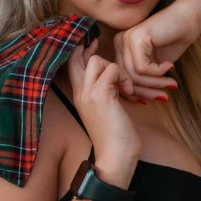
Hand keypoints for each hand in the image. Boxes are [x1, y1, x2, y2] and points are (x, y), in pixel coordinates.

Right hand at [67, 37, 141, 160]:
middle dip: (89, 48)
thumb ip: (103, 93)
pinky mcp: (101, 95)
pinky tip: (129, 92)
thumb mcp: (105, 111)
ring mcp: (88, 93)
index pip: (71, 65)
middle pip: (75, 58)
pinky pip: (112, 69)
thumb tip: (112, 79)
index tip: (91, 43)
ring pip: (97, 60)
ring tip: (124, 85)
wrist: (114, 158)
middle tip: (98, 42)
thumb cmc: (114, 138)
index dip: (80, 51)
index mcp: (79, 96)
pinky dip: (124, 76)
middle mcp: (79, 92)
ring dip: (115, 67)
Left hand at [113, 0, 200, 101]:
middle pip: (126, 78)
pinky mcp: (136, 38)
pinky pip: (142, 68)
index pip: (122, 77)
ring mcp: (126, 39)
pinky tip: (169, 66)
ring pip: (134, 75)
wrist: (188, 19)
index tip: (152, 99)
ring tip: (170, 83)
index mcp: (121, 48)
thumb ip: (143, 78)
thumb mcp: (155, 64)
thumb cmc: (173, 40)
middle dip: (146, 91)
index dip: (137, 92)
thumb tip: (136, 99)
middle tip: (164, 96)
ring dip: (155, 83)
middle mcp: (120, 42)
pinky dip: (157, 72)